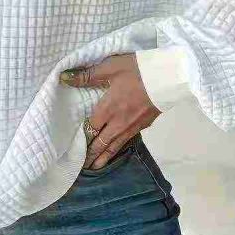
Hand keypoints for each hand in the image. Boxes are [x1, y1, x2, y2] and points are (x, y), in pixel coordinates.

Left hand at [59, 53, 159, 169]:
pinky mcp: (145, 125)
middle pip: (102, 142)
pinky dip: (119, 149)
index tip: (74, 146)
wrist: (169, 76)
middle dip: (91, 154)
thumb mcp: (110, 67)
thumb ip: (87, 75)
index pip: (91, 128)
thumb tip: (64, 78)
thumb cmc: (137, 69)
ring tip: (96, 167)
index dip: (83, 138)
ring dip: (104, 157)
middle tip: (82, 165)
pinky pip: (128, 141)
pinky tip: (117, 149)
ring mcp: (133, 126)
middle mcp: (118, 121)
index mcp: (108, 108)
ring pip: (115, 146)